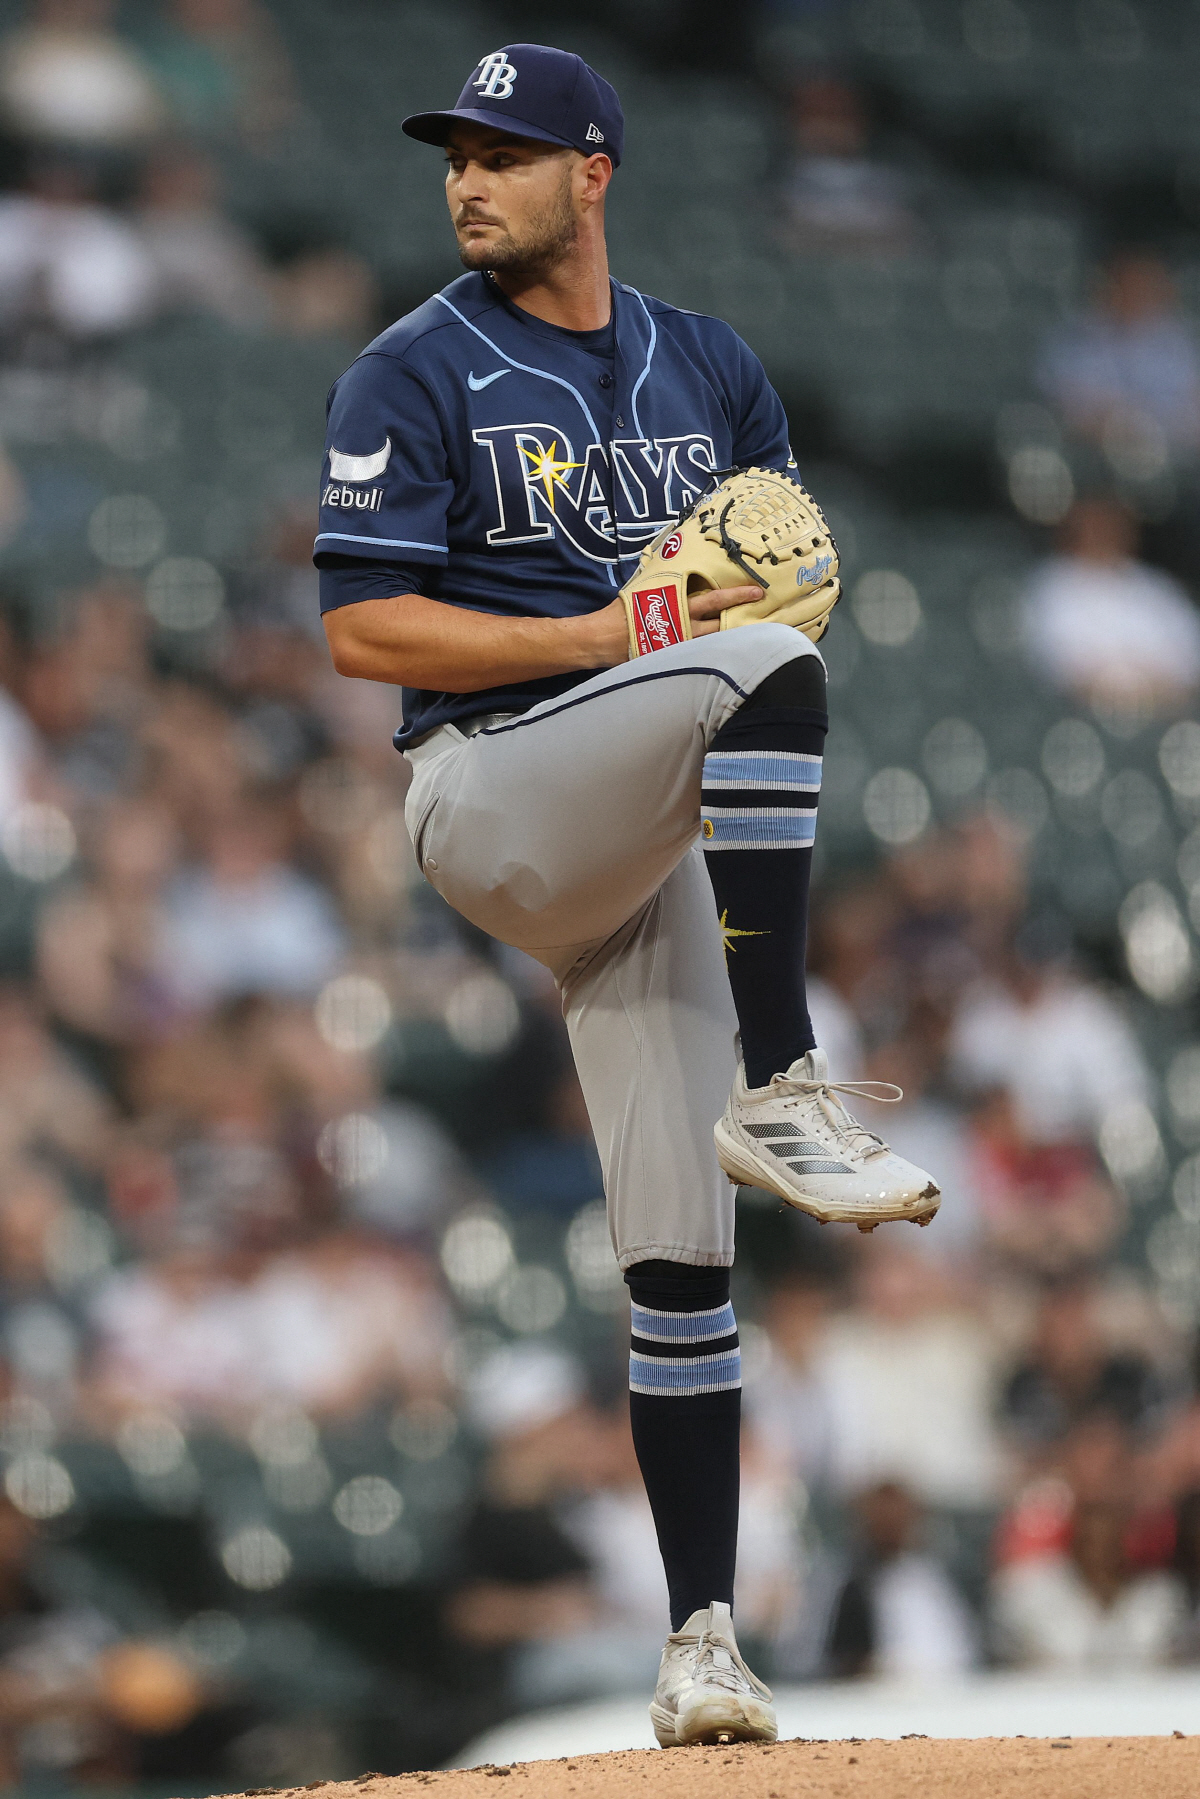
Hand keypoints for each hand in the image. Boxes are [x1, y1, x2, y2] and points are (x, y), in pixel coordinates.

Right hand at [574, 581, 766, 667]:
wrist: (604, 637)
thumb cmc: (623, 610)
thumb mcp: (646, 587)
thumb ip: (666, 582)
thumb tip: (679, 568)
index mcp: (679, 604)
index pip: (715, 599)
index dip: (737, 595)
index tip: (756, 591)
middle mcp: (685, 626)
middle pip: (721, 624)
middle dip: (741, 619)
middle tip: (761, 615)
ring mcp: (681, 645)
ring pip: (713, 642)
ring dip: (730, 638)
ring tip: (750, 636)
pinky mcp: (674, 658)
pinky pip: (699, 655)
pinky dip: (713, 654)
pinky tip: (726, 655)